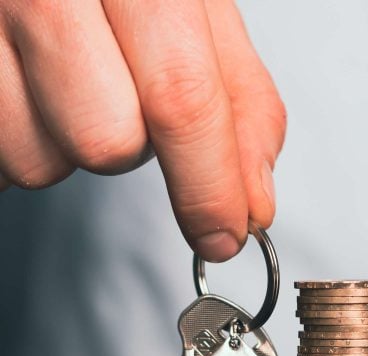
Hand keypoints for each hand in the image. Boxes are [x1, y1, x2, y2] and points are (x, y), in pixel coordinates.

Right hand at [0, 0, 285, 261]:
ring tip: (59, 71)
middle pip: (106, 141)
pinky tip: (19, 81)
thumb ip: (237, 94)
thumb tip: (254, 197)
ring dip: (63, 138)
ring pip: (40, 159)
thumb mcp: (191, 0)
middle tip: (114, 79)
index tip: (225, 231)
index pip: (181, 97)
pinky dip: (16, 136)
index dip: (210, 184)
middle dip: (127, 140)